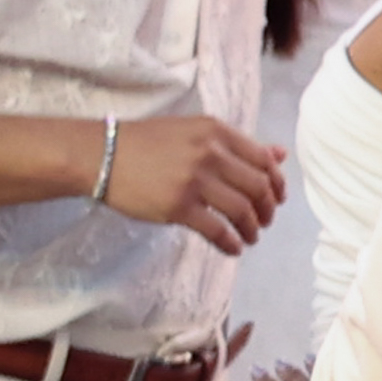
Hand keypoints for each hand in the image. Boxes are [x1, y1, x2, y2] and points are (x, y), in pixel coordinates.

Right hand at [102, 116, 288, 254]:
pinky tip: (233, 248)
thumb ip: (237, 145)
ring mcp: (195, 180)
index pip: (264, 160)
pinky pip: (218, 231)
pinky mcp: (179, 206)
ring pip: (242, 210)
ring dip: (253, 229)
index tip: (277, 198)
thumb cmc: (147, 143)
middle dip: (268, 210)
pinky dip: (231, 243)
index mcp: (216, 131)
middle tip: (265, 222)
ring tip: (250, 237)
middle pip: (258, 187)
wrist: (101, 154)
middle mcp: (210, 153)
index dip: (277, 184)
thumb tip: (280, 155)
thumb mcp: (194, 132)